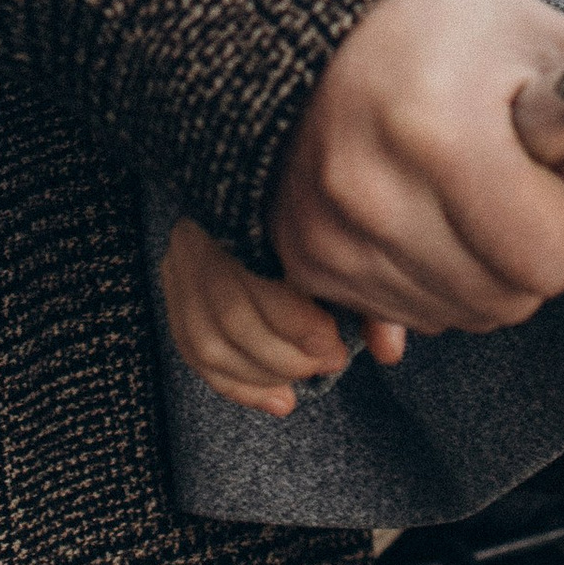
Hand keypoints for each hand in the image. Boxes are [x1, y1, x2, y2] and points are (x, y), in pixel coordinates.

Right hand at [158, 213, 383, 420]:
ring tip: (297, 388)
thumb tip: (389, 351)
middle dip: (284, 356)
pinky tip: (271, 397)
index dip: (301, 327)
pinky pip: (192, 345)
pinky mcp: (174, 277)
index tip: (336, 350)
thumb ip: (369, 293)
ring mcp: (186, 254)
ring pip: (208, 338)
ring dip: (257, 377)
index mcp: (255, 209)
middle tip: (326, 364)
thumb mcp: (348, 242)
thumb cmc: (318, 210)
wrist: (264, 167)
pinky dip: (232, 383)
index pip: (267, 278)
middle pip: (234, 315)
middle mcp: (211, 231)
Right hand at [271, 0, 563, 337]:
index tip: (558, 165)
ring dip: (489, 264)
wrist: (338, 15)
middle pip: (511, 296)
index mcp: (441, 131)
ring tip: (469, 184)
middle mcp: (372, 194)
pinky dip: (436, 277)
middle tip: (515, 171)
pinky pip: (409, 317)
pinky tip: (429, 213)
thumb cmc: (455, 26)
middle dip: (537, 241)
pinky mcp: (306, 260)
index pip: (552, 254)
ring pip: (465, 315)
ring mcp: (331, 235)